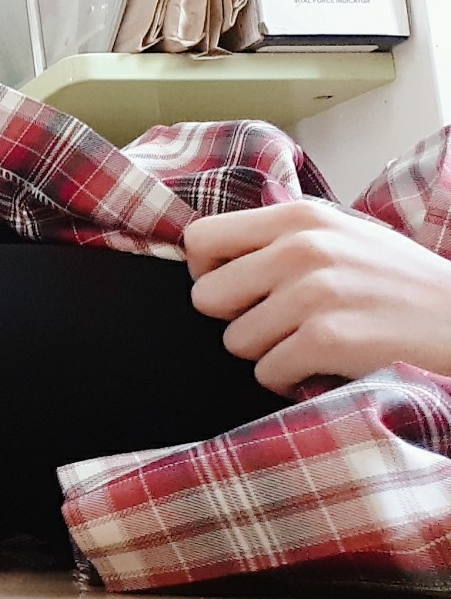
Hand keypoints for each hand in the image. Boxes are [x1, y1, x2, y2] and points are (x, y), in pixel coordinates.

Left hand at [186, 201, 450, 395]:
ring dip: (268, 353)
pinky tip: (325, 367)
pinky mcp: (327, 340)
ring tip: (312, 343)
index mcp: (298, 217)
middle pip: (206, 297)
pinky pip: (267, 373)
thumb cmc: (397, 283)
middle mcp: (300, 248)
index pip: (201, 239)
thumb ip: (279, 237)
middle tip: (277, 324)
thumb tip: (206, 254)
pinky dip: (291, 381)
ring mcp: (313, 294)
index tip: (237, 289)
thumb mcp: (341, 235)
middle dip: (234, 319)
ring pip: (235, 342)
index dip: (207, 272)